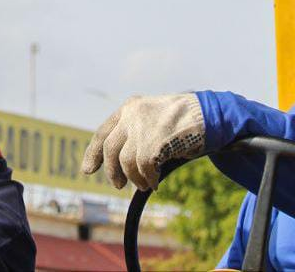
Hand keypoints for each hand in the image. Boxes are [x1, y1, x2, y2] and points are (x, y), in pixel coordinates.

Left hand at [81, 93, 205, 190]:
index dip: (93, 153)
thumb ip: (135, 134)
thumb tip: (116, 164)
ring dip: (135, 178)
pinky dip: (148, 179)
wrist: (208, 114)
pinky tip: (155, 182)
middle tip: (118, 186)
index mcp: (130, 108)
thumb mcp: (153, 120)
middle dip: (112, 171)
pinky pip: (143, 168)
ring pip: (126, 161)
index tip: (87, 170)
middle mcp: (132, 115)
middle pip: (110, 149)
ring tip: (146, 183)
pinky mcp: (154, 140)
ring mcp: (142, 127)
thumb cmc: (183, 121)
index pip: (103, 132)